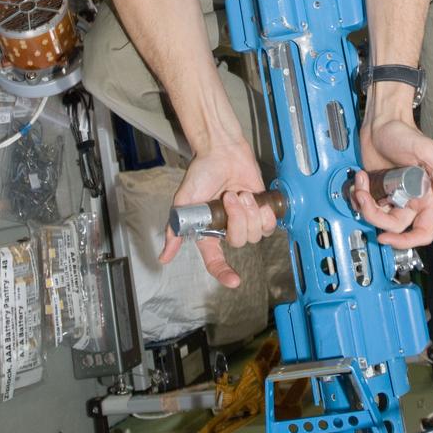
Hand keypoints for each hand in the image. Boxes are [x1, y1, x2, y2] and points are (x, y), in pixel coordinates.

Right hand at [158, 138, 275, 287]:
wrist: (221, 151)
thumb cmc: (201, 173)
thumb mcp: (183, 201)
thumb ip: (176, 230)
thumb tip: (164, 258)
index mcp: (208, 231)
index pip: (215, 261)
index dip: (224, 273)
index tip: (234, 281)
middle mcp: (226, 229)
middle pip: (239, 241)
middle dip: (237, 219)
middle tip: (229, 197)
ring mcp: (245, 220)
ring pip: (255, 234)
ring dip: (249, 211)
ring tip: (240, 193)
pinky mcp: (260, 209)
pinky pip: (269, 225)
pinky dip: (265, 212)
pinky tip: (255, 199)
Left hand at [355, 118, 432, 248]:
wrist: (381, 121)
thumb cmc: (404, 132)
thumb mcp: (427, 150)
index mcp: (427, 196)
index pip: (424, 231)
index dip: (408, 241)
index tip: (388, 238)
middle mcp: (410, 199)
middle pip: (394, 227)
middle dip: (375, 215)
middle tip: (366, 199)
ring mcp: (392, 195)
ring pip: (378, 217)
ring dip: (364, 204)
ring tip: (361, 184)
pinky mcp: (376, 189)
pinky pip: (366, 206)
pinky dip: (358, 198)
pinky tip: (359, 181)